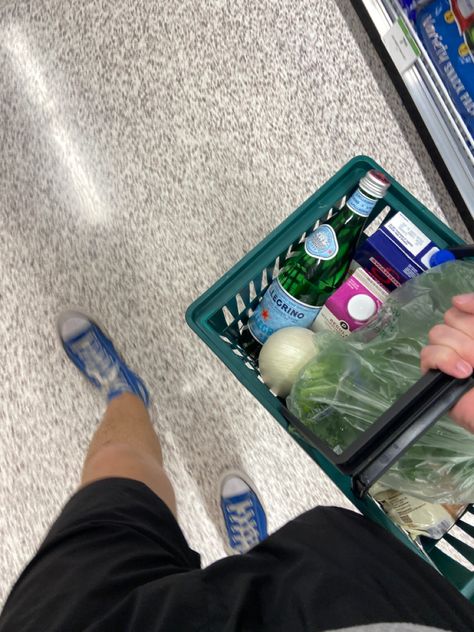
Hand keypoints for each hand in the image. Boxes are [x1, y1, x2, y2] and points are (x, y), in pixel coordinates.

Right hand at [420, 293, 473, 432]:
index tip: (470, 311)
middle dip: (468, 331)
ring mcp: (451, 359)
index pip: (464, 306)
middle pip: (451, 316)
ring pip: (437, 333)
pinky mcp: (437, 378)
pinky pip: (427, 355)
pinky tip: (463, 374)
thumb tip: (457, 300)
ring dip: (459, 347)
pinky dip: (444, 360)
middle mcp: (467, 341)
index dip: (469, 306)